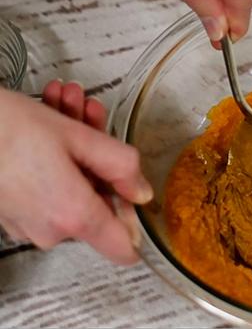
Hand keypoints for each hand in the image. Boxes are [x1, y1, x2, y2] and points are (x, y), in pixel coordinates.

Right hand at [0, 81, 151, 263]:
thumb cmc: (7, 128)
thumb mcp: (80, 138)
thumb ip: (123, 167)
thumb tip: (141, 190)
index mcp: (74, 217)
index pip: (123, 246)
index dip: (136, 219)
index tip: (136, 193)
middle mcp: (51, 229)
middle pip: (98, 198)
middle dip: (99, 155)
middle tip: (90, 115)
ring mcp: (29, 222)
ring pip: (73, 185)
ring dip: (77, 145)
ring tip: (67, 102)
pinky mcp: (13, 211)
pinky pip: (49, 187)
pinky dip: (54, 156)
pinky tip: (50, 116)